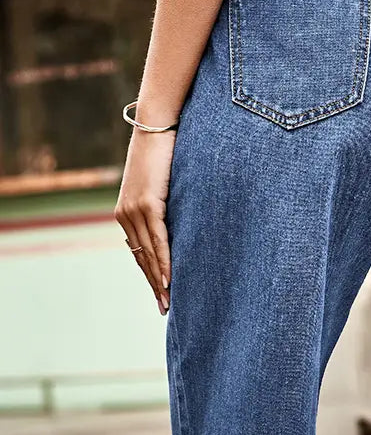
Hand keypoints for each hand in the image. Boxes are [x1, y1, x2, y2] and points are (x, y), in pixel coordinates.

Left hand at [115, 129, 175, 313]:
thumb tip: (181, 224)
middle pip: (141, 258)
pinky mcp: (146, 203)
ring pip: (148, 253)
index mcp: (126, 213)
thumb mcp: (162, 185)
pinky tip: (169, 278)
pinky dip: (164, 260)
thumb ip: (166, 206)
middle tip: (164, 308)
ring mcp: (134, 210)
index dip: (150, 275)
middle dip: (154, 285)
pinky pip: (157, 239)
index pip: (139, 252)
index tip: (161, 295)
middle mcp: (126, 215)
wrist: (157, 125)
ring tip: (168, 301)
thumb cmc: (165, 152)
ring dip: (159, 280)